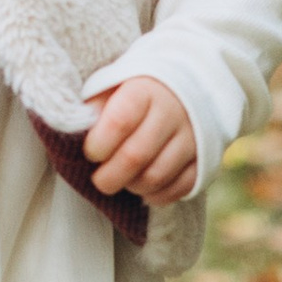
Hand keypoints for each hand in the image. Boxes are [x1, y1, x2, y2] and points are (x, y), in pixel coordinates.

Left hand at [82, 74, 199, 204]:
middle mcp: (172, 112)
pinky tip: (144, 189)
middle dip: (109, 176)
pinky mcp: (205, 159)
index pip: (119, 122)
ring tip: (123, 180)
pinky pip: (180, 188)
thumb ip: (95, 105)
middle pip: (135, 156)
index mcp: (145, 91)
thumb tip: (77, 129)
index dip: (98, 145)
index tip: (90, 152)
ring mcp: (192, 138)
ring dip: (132, 186)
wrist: (191, 85)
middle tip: (99, 179)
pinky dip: (158, 196)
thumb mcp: (114, 85)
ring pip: (156, 176)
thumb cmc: (139, 92)